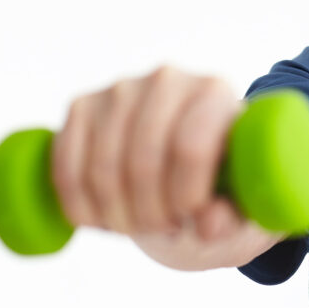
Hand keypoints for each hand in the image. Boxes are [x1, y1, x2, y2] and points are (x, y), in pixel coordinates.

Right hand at [51, 66, 282, 267]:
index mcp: (216, 93)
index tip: (190, 218)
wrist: (188, 155)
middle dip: (151, 213)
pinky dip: (82, 207)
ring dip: (118, 215)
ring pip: (103, 168)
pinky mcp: (83, 105)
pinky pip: (68, 168)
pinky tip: (105, 219)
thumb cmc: (222, 180)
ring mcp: (121, 89)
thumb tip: (209, 224)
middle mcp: (169, 79)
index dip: (185, 196)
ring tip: (141, 225)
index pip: (191, 148)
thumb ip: (233, 215)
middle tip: (165, 228)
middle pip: (144, 161)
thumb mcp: (241, 201)